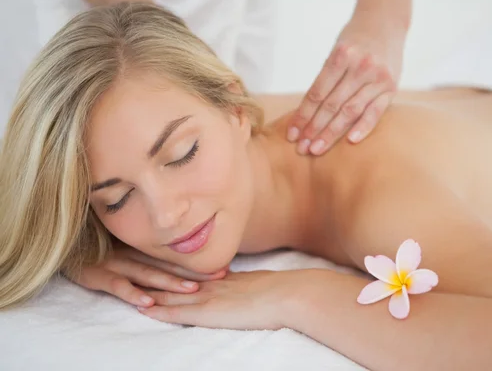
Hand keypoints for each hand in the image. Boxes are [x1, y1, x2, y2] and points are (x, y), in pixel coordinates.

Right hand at [67, 245, 227, 307]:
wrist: (60, 247)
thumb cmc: (95, 249)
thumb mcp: (124, 249)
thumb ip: (147, 254)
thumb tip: (179, 261)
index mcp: (140, 250)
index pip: (174, 257)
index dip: (198, 262)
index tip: (224, 265)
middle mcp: (132, 255)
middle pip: (167, 265)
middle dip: (193, 272)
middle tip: (220, 276)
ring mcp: (114, 264)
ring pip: (147, 274)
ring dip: (169, 282)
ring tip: (191, 289)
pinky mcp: (97, 275)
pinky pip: (117, 286)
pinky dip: (132, 293)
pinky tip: (148, 302)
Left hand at [138, 270, 302, 329]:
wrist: (288, 295)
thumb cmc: (280, 290)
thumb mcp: (257, 283)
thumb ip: (243, 283)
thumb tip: (241, 283)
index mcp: (220, 277)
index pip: (187, 268)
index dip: (167, 263)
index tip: (148, 256)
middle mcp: (210, 283)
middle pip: (173, 276)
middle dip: (149, 271)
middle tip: (126, 262)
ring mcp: (209, 296)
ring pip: (171, 292)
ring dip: (148, 289)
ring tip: (126, 284)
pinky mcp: (210, 311)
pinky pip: (179, 311)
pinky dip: (160, 309)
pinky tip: (143, 308)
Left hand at [287, 22, 405, 155]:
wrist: (385, 22)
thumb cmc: (353, 41)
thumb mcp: (336, 52)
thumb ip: (326, 79)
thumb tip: (305, 115)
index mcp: (341, 55)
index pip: (317, 93)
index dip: (302, 115)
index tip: (291, 134)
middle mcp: (360, 66)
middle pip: (332, 105)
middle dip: (314, 129)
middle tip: (301, 148)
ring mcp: (378, 77)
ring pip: (351, 111)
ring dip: (332, 133)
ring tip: (317, 149)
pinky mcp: (391, 87)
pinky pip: (375, 111)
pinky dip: (363, 127)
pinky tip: (351, 142)